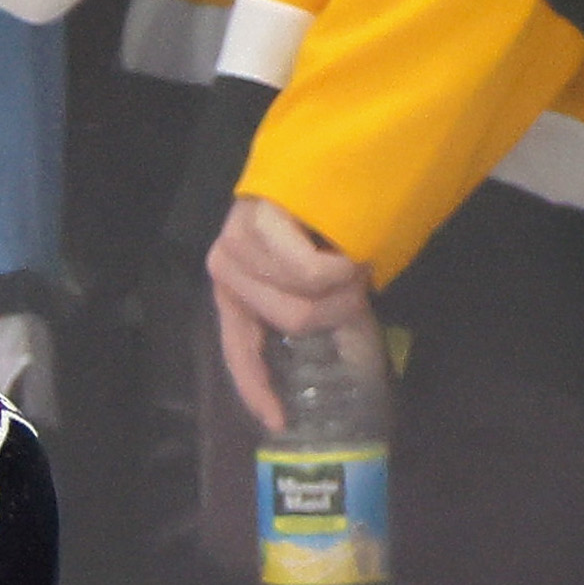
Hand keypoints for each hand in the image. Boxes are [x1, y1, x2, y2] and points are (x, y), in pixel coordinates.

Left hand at [206, 194, 374, 431]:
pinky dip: (338, 266)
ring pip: (301, 299)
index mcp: (235, 289)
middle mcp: (226, 266)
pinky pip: (306, 272)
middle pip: (291, 321)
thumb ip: (332, 328)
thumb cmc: (333, 228)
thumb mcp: (333, 291)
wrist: (343, 164)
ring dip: (343, 282)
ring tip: (348, 251)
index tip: (280, 420)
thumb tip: (353, 377)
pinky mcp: (256, 217)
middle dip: (338, 308)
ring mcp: (236, 240)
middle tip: (357, 278)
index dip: (257, 387)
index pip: (238, 349)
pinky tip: (344, 244)